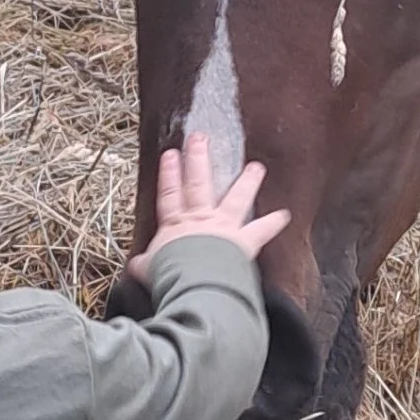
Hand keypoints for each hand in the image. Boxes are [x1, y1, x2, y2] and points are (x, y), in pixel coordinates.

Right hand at [127, 131, 289, 282]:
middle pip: (199, 184)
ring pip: (236, 198)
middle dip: (199, 159)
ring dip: (246, 182)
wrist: (192, 282)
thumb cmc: (169, 275)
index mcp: (175, 225)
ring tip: (257, 166)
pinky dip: (273, 223)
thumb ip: (144, 264)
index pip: (170, 194)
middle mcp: (200, 219)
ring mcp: (223, 227)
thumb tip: (134, 265)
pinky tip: (285, 214)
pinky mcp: (242, 241)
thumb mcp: (149, 269)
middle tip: (201, 138)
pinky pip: (261, 231)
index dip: (169, 174)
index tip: (171, 154)